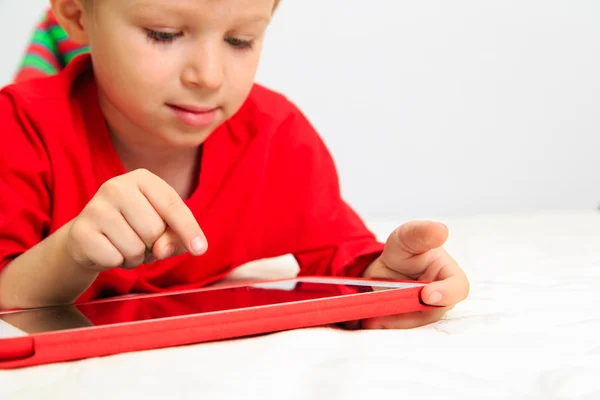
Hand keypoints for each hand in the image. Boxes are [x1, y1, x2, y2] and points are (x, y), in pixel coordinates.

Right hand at [67, 169, 207, 270]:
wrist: (88, 238)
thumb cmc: (134, 228)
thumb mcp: (163, 227)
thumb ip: (174, 237)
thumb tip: (162, 250)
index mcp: (142, 179)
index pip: (173, 206)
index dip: (189, 230)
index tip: (201, 249)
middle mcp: (116, 186)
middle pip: (154, 230)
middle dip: (153, 245)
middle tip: (140, 239)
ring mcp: (95, 207)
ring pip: (136, 247)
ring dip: (136, 257)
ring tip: (124, 245)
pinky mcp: (80, 231)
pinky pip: (115, 259)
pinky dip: (117, 263)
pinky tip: (109, 251)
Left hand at [361, 221, 468, 328]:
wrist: (384, 267)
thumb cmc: (404, 249)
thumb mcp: (407, 237)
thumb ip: (421, 233)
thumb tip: (441, 229)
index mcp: (448, 274)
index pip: (458, 288)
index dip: (446, 294)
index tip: (426, 294)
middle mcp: (441, 297)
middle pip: (433, 312)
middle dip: (411, 312)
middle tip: (388, 304)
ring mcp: (426, 313)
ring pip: (413, 323)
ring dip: (393, 320)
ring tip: (374, 312)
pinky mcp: (408, 323)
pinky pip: (398, 329)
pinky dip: (384, 324)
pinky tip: (371, 319)